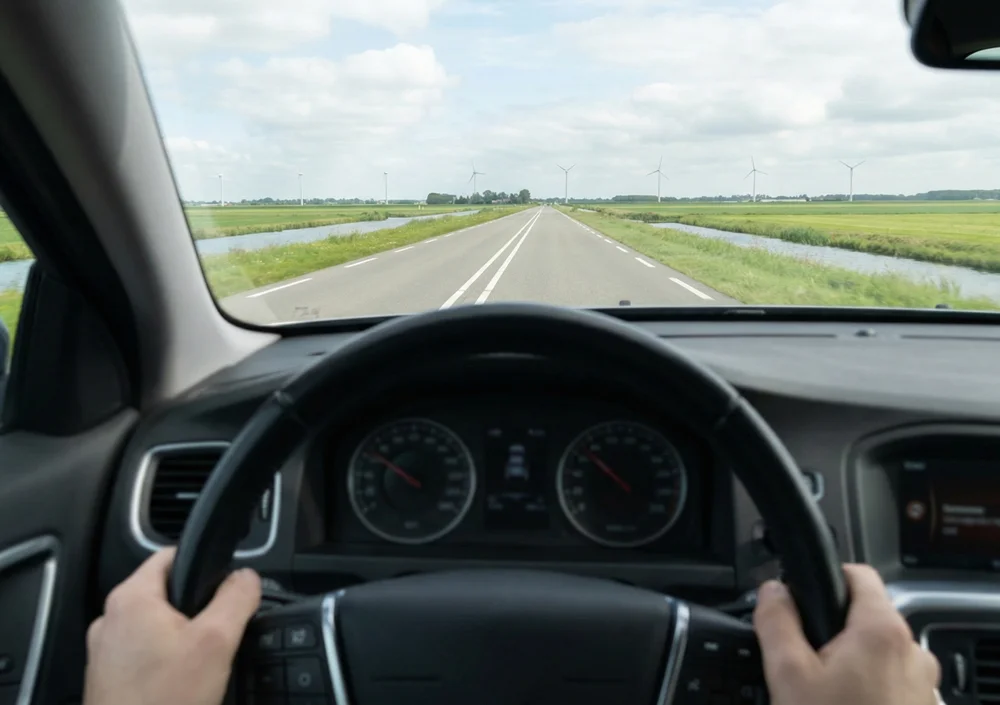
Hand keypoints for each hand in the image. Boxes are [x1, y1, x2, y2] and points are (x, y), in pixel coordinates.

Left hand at [83, 547, 260, 704]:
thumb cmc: (165, 701)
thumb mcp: (217, 642)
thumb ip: (236, 598)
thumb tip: (247, 575)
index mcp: (130, 598)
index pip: (171, 554)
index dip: (205, 564)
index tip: (225, 587)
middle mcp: (110, 619)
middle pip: (166, 591)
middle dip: (196, 608)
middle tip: (218, 633)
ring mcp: (105, 651)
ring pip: (156, 625)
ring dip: (181, 636)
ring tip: (200, 663)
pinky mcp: (108, 678)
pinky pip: (144, 653)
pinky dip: (165, 660)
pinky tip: (181, 683)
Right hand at [754, 564, 940, 704]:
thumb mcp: (788, 675)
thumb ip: (776, 622)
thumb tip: (772, 591)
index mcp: (881, 630)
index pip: (858, 573)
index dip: (825, 578)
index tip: (804, 600)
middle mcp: (913, 652)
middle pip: (867, 616)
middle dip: (834, 631)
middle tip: (804, 662)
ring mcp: (923, 685)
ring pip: (878, 655)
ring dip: (852, 664)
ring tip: (823, 695)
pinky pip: (891, 685)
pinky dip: (869, 691)